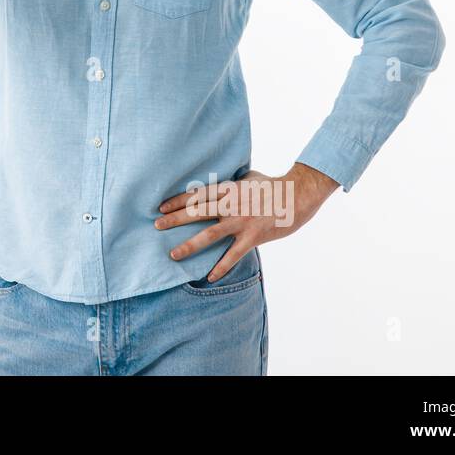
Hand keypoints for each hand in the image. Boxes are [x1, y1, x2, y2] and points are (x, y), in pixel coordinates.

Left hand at [154, 163, 338, 281]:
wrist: (297, 194)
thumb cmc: (273, 185)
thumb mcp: (249, 177)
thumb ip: (233, 181)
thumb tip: (224, 179)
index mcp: (228, 189)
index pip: (197, 195)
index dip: (177, 201)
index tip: (161, 207)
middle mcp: (230, 204)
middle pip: (197, 212)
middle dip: (174, 220)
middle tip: (156, 226)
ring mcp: (241, 221)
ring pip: (209, 235)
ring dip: (189, 245)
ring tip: (173, 254)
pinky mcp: (253, 236)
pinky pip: (233, 255)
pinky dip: (221, 266)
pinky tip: (210, 277)